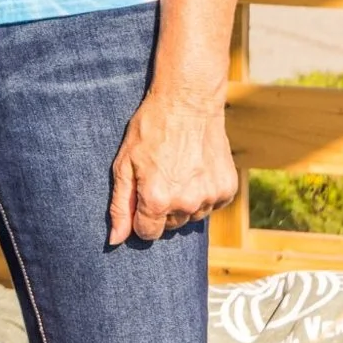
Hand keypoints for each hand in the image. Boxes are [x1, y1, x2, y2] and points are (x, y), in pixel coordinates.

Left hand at [108, 87, 237, 244]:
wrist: (188, 102)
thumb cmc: (150, 129)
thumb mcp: (124, 163)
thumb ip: (120, 206)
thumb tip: (115, 240)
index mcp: (157, 200)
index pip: (147, 233)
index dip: (141, 217)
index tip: (141, 196)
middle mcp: (186, 204)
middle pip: (170, 225)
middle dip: (162, 208)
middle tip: (160, 176)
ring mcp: (210, 197)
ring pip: (191, 216)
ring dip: (184, 201)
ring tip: (178, 170)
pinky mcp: (227, 189)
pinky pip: (211, 205)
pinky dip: (203, 193)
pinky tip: (195, 169)